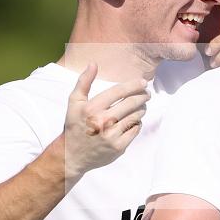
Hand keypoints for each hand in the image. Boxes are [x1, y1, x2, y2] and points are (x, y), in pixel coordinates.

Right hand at [63, 63, 148, 178]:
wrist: (72, 155)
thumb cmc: (74, 125)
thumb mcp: (74, 102)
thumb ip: (84, 82)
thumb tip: (93, 64)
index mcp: (92, 108)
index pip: (118, 91)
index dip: (134, 85)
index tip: (143, 82)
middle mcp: (102, 121)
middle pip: (131, 103)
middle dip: (143, 96)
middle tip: (147, 94)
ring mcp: (112, 135)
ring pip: (136, 116)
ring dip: (142, 109)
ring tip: (141, 106)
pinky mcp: (119, 147)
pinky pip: (135, 130)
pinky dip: (137, 123)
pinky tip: (134, 120)